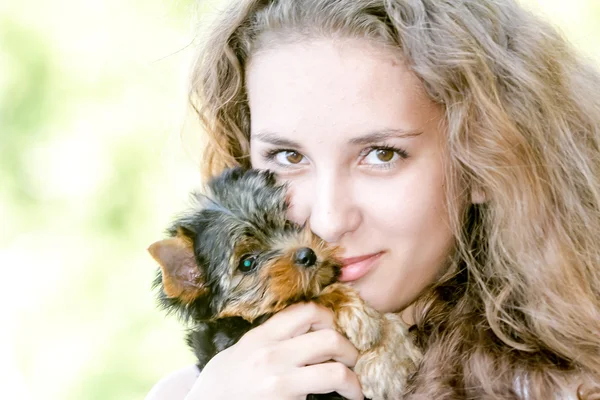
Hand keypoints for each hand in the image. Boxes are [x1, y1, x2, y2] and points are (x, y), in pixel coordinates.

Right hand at [184, 302, 362, 399]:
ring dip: (352, 380)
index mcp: (262, 336)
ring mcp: (279, 381)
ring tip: (354, 387)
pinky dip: (339, 398)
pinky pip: (323, 397)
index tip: (335, 330)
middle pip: (329, 338)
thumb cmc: (223, 383)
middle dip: (349, 350)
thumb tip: (308, 330)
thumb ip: (272, 338)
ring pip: (335, 372)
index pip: (307, 311)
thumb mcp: (243, 350)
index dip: (330, 318)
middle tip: (352, 360)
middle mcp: (272, 354)